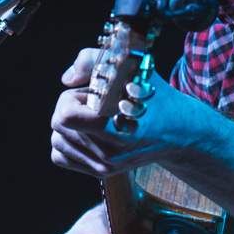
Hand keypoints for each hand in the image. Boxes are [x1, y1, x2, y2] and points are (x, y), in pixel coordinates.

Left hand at [50, 49, 178, 177]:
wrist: (176, 131)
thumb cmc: (153, 97)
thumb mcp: (131, 68)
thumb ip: (93, 60)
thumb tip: (67, 79)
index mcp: (116, 127)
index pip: (65, 117)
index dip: (70, 99)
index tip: (89, 94)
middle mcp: (108, 151)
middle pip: (58, 125)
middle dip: (69, 107)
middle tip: (93, 102)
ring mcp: (104, 165)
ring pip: (57, 141)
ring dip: (68, 125)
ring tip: (92, 117)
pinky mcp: (101, 172)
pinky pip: (60, 157)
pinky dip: (66, 142)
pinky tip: (86, 132)